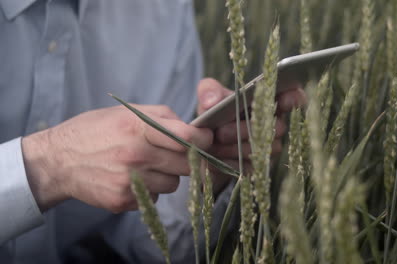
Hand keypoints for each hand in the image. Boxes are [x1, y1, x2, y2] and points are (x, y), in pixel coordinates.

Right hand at [22, 105, 212, 212]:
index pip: (188, 139)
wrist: (59, 159)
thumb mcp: (128, 111)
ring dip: (167, 176)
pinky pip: (155, 197)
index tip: (206, 140)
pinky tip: (133, 178)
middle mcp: (136, 155)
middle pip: (187, 165)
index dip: (204, 140)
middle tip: (175, 154)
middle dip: (188, 159)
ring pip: (174, 184)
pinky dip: (150, 189)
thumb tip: (194, 130)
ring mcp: (129, 181)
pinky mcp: (123, 200)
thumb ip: (163, 117)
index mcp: (139, 127)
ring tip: (147, 165)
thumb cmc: (97, 130)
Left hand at [197, 78, 306, 192]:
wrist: (205, 144)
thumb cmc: (215, 114)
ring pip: (262, 149)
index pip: (293, 97)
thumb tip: (213, 102)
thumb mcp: (209, 97)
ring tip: (215, 143)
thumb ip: (209, 91)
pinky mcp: (258, 168)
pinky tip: (216, 158)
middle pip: (277, 127)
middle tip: (221, 131)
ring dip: (236, 147)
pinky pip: (249, 167)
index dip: (294, 98)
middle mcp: (274, 125)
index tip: (284, 101)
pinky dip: (229, 162)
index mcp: (268, 102)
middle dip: (246, 130)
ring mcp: (269, 148)